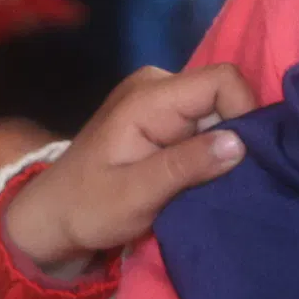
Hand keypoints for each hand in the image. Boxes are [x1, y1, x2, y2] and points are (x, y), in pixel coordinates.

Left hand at [0, 65, 253, 280]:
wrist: (52, 217)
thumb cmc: (89, 208)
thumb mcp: (137, 195)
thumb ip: (186, 166)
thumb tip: (240, 142)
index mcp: (149, 96)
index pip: (222, 81)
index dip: (245, 114)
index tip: (246, 160)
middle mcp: (157, 84)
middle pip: (223, 94)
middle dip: (236, 134)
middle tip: (230, 179)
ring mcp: (158, 97)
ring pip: (216, 110)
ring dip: (223, 144)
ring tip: (215, 181)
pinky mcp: (160, 115)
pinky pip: (202, 120)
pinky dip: (209, 147)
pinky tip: (202, 175)